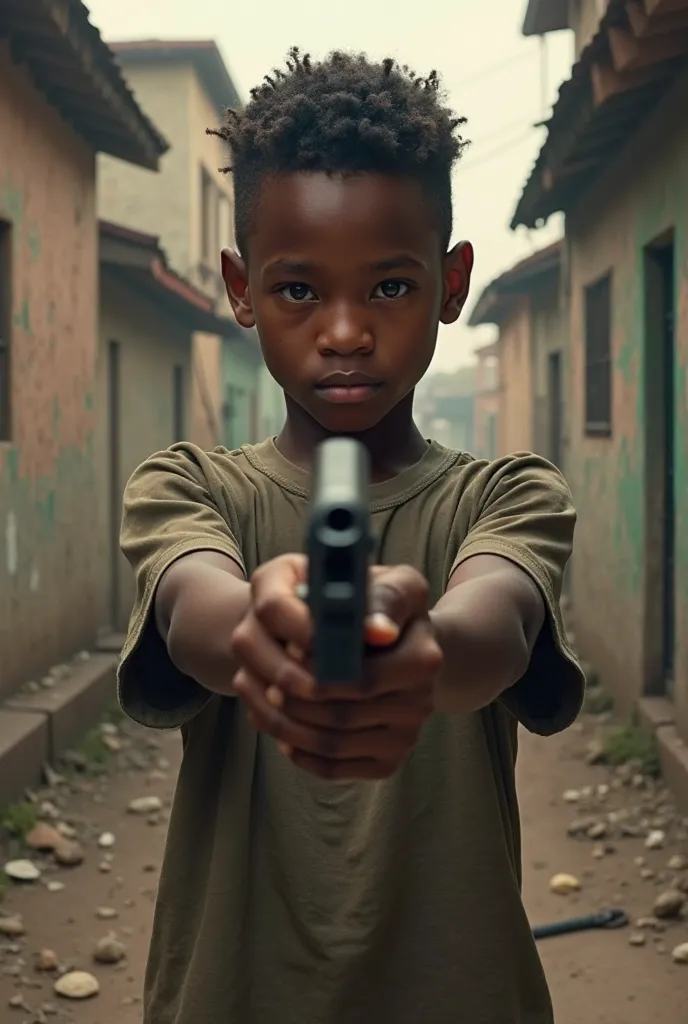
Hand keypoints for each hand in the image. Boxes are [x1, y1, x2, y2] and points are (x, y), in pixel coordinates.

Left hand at [230, 560, 441, 780]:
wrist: (402, 641)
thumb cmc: (383, 605)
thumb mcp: (390, 585)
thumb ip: (381, 599)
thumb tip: (377, 631)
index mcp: (424, 659)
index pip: (360, 680)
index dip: (315, 672)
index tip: (285, 653)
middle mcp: (421, 704)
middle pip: (340, 717)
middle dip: (295, 701)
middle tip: (264, 682)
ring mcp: (405, 737)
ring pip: (331, 745)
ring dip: (288, 727)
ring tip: (262, 701)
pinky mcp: (387, 761)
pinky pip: (335, 769)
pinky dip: (300, 753)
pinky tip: (281, 729)